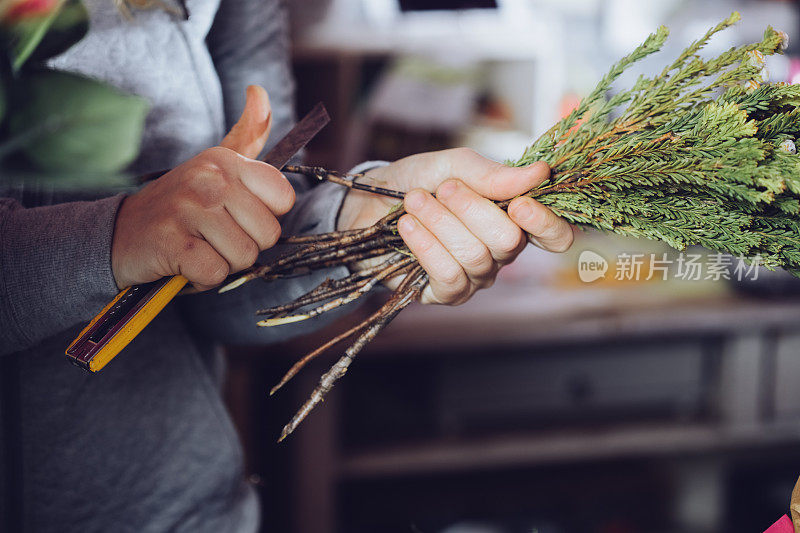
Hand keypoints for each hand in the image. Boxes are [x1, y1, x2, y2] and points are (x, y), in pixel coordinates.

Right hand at [111, 86, 294, 290]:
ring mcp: (189, 209)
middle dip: (245, 245)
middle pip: (268, 234)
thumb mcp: (215, 166)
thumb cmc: (180, 205)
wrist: (119, 233)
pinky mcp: (172, 243)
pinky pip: (215, 273)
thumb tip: (259, 92)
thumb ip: (246, 134)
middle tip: (215, 236)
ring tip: (200, 247)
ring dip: (224, 263)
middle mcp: (210, 179)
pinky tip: (185, 262)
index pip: (284, 198)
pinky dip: (202, 278)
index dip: (265, 218)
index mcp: (227, 160)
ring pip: (244, 256)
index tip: (238, 215)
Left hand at [338, 148, 573, 304]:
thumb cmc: (417, 182)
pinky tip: (407, 226)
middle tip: (444, 188)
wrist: (367, 204)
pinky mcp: (445, 293)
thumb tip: (540, 173)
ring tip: (414, 201)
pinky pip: (448, 275)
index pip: (554, 237)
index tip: (521, 203)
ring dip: (440, 222)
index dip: (544, 223)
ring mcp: (475, 277)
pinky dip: (425, 245)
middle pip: (508, 242)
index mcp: (514, 220)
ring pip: (475, 256)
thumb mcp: (452, 166)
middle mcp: (501, 254)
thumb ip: (492, 174)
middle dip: (472, 209)